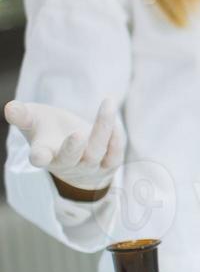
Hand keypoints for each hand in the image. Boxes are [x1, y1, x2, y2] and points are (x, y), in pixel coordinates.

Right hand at [4, 98, 124, 195]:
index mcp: (45, 154)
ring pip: (96, 152)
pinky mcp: (108, 165)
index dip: (39, 157)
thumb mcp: (34, 120)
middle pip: (70, 158)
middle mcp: (66, 164)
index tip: (39, 156)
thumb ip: (23, 115)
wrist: (75, 148)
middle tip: (76, 133)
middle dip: (73, 148)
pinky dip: (116, 138)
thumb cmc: (49, 131)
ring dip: (102, 128)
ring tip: (107, 104)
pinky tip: (114, 118)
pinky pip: (114, 154)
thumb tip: (10, 107)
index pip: (40, 158)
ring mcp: (88, 167)